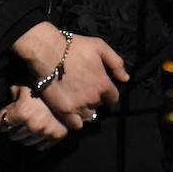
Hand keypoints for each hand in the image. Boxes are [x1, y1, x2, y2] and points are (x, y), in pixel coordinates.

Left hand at [0, 85, 68, 149]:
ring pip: (26, 143)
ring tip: (30, 124)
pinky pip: (41, 146)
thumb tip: (9, 104)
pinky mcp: (57, 136)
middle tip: (19, 120)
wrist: (67, 88)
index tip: (7, 117)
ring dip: (26, 135)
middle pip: (13, 136)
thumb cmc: (41, 85)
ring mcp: (46, 132)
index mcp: (22, 112)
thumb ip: (13, 95)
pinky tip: (40, 131)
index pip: (2, 125)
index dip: (3, 119)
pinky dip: (39, 140)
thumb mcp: (23, 85)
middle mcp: (33, 125)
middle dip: (14, 128)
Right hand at [12, 22, 127, 130]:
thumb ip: (116, 63)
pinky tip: (72, 111)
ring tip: (78, 99)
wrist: (47, 52)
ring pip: (88, 115)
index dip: (108, 93)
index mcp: (103, 85)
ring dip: (86, 109)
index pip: (113, 98)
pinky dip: (76, 120)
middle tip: (85, 89)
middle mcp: (93, 99)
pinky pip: (75, 124)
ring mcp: (78, 106)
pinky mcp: (63, 111)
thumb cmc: (74, 47)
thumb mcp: (100, 47)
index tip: (100, 87)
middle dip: (95, 99)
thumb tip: (126, 78)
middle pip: (99, 105)